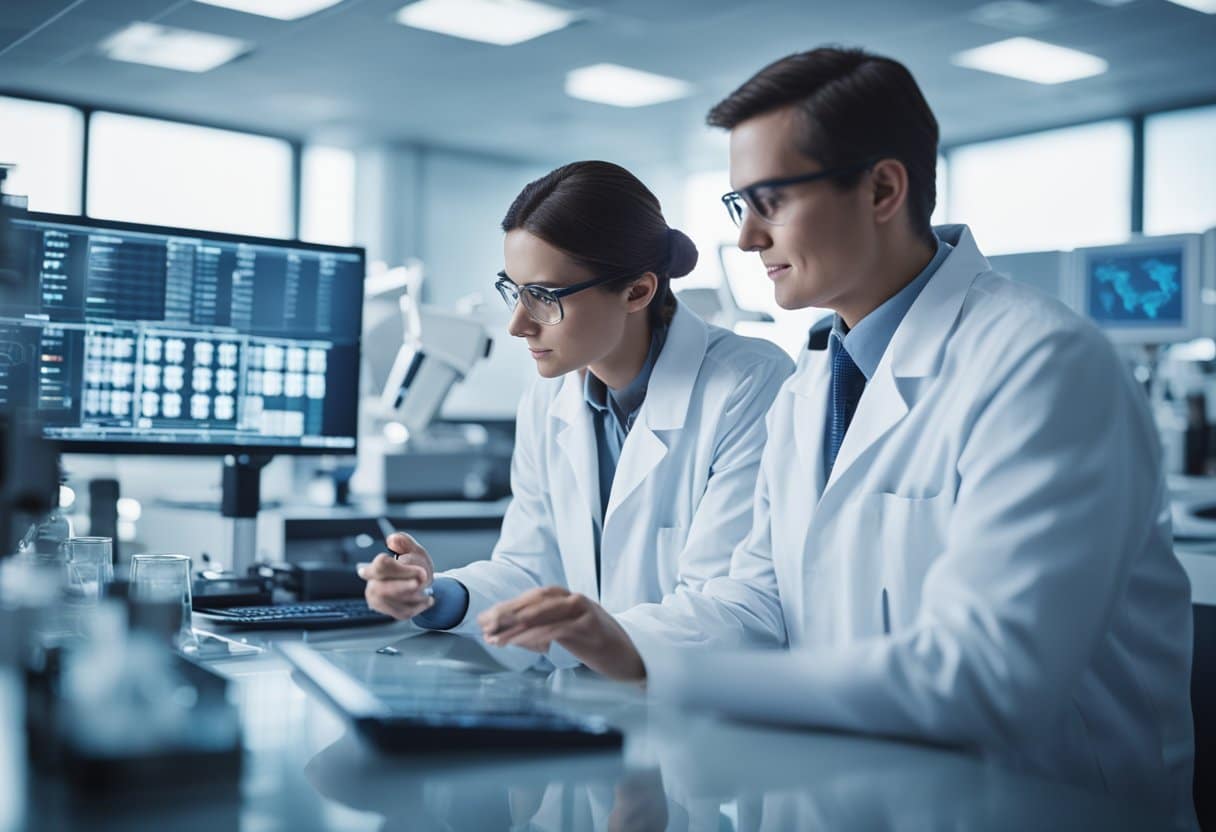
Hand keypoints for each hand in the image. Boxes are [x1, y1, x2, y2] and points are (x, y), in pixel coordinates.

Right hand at [358, 532, 435, 619]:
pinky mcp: (386, 611)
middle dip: (405, 587)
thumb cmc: (412, 564)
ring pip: (396, 602)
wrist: (417, 583)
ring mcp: (377, 600)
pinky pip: (404, 612)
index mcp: (375, 567)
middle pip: (383, 589)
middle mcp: (372, 584)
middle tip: (423, 583)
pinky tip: (427, 599)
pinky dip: (419, 606)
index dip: (400, 570)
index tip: (421, 572)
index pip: (380, 566)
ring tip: (427, 589)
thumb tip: (393, 539)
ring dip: (416, 596)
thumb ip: (405, 542)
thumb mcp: (413, 549)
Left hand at [477, 587, 646, 681]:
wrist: (636, 659)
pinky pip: (556, 630)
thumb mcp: (571, 635)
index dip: (508, 605)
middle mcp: (577, 601)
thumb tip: (514, 636)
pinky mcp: (590, 630)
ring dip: (515, 627)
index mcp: (571, 599)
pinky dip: (535, 636)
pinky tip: (518, 644)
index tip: (487, 617)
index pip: (534, 596)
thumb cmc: (602, 648)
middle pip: (535, 601)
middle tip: (485, 625)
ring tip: (495, 639)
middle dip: (507, 613)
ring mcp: (585, 614)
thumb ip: (545, 631)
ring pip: (543, 615)